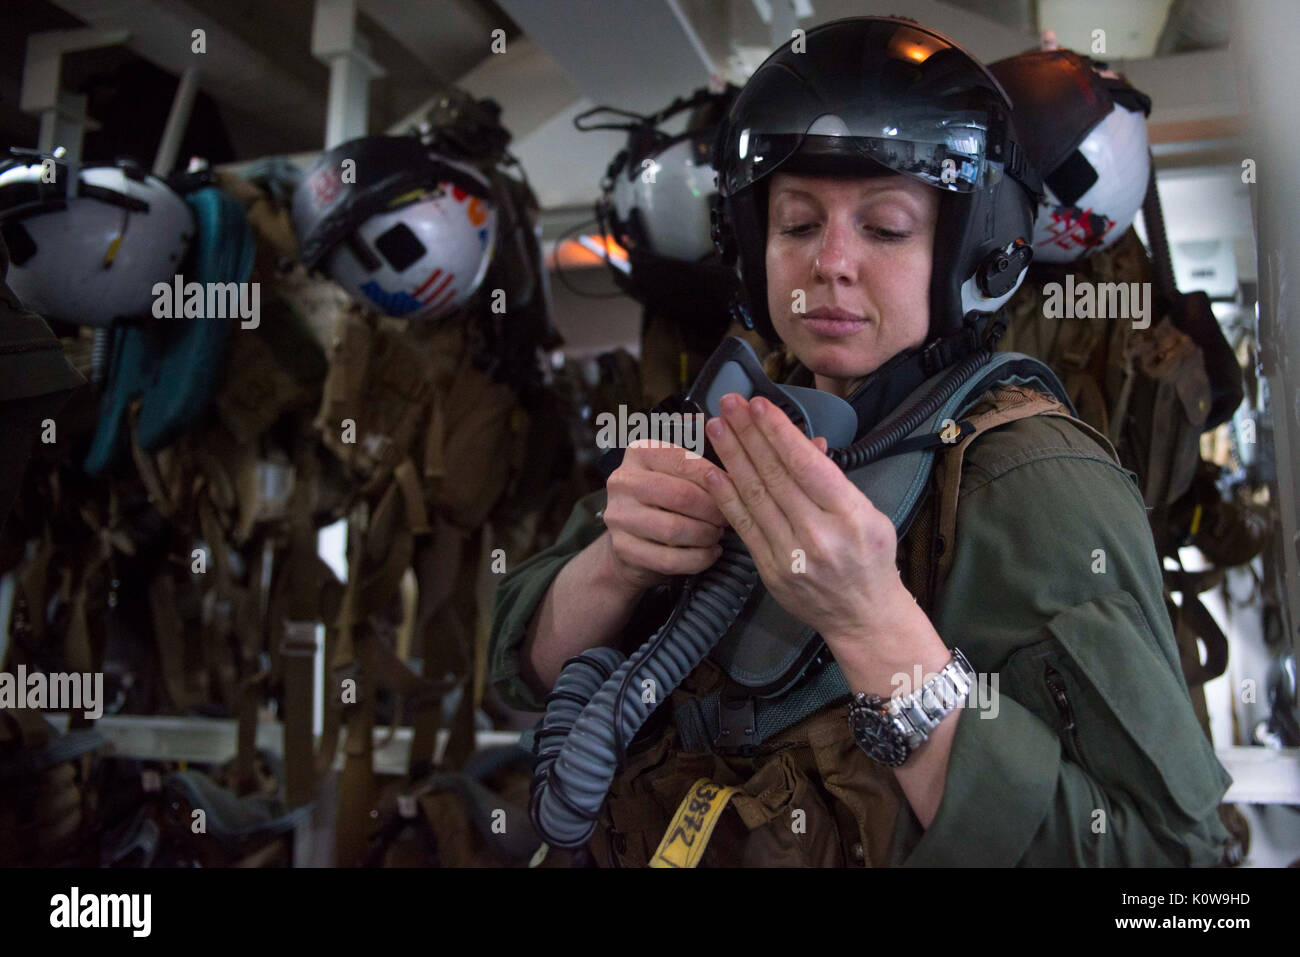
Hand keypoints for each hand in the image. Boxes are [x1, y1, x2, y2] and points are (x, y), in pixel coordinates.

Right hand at [601, 439, 728, 593]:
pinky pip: (670, 559)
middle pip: (681, 496)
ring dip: (706, 535)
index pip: (684, 461)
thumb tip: (725, 439)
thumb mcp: (676, 469)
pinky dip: (698, 559)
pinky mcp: (623, 549)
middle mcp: (623, 481)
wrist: (631, 541)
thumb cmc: (664, 499)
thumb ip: (697, 453)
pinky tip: (710, 552)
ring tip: (717, 534)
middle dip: (713, 510)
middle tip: (729, 517)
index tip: (736, 490)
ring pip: (675, 530)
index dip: (716, 478)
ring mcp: (619, 516)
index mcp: (639, 452)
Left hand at [702, 393, 910, 642]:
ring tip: (716, 426)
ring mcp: (791, 555)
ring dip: (732, 457)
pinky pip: (742, 526)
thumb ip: (834, 479)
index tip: (759, 404)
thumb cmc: (870, 560)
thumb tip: (806, 442)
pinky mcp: (769, 569)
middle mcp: (819, 535)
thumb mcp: (870, 513)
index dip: (779, 432)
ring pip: (755, 496)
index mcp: (851, 516)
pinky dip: (725, 496)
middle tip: (729, 403)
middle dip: (749, 434)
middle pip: (775, 475)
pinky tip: (711, 471)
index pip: (807, 465)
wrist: (864, 617)